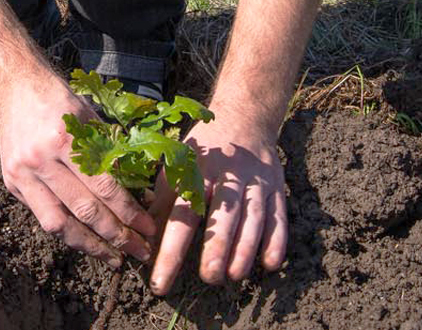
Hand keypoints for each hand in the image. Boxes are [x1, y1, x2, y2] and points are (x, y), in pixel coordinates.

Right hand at [0, 84, 155, 267]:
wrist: (15, 89)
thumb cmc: (61, 103)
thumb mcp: (92, 120)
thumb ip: (112, 156)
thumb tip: (140, 196)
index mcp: (67, 138)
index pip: (104, 187)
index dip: (129, 212)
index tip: (148, 229)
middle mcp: (42, 159)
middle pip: (83, 210)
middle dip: (115, 236)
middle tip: (138, 251)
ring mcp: (23, 173)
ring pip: (58, 223)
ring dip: (88, 246)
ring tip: (112, 258)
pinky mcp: (12, 183)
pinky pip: (42, 216)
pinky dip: (66, 232)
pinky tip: (86, 240)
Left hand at [148, 110, 287, 294]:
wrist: (244, 116)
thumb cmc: (201, 151)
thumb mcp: (175, 167)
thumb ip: (161, 205)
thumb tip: (142, 244)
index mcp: (195, 172)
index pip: (180, 218)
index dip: (169, 252)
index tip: (159, 282)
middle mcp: (227, 176)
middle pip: (223, 216)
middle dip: (217, 249)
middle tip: (209, 278)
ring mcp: (255, 181)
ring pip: (253, 218)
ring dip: (245, 250)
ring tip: (234, 276)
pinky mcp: (276, 187)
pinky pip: (279, 216)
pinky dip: (277, 241)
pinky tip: (269, 264)